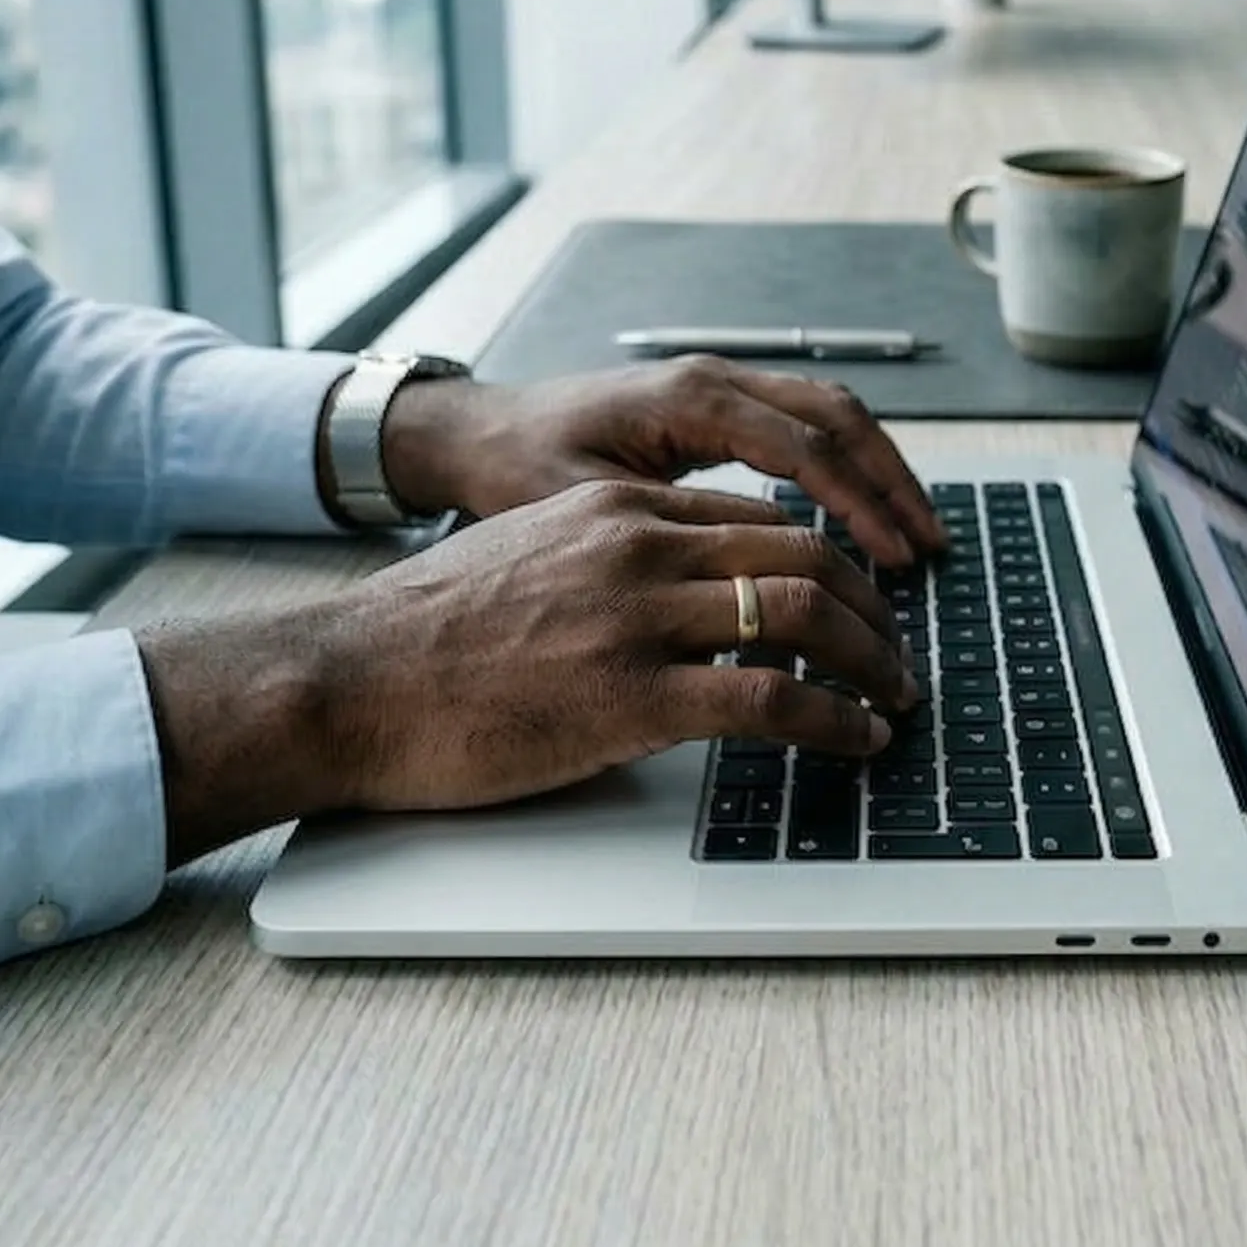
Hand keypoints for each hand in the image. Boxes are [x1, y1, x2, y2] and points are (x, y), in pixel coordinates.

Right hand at [137, 479, 921, 863]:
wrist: (347, 680)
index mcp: (619, 506)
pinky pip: (771, 699)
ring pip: (805, 612)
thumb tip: (681, 592)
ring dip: (872, 661)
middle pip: (806, 550)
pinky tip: (856, 740)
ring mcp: (638, 616)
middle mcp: (641, 543)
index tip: (862, 600)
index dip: (831, 560)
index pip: (762, 518)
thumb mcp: (531, 555)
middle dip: (875, 605)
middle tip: (900, 651)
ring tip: (896, 699)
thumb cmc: (426, 637)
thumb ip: (611, 557)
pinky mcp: (630, 695)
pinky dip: (835, 719)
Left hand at [380, 358, 947, 566]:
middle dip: (891, 480)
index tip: (896, 557)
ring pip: (830, 411)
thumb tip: (752, 570)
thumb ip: (668, 524)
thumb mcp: (583, 501)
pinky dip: (845, 462)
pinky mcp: (716, 403)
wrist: (476, 430)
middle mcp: (715, 378)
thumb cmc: (516, 467)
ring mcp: (720, 383)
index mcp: (689, 399)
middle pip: (838, 415)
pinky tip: (863, 512)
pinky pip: (804, 421)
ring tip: (914, 533)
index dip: (861, 504)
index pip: (805, 448)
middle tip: (929, 546)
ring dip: (878, 468)